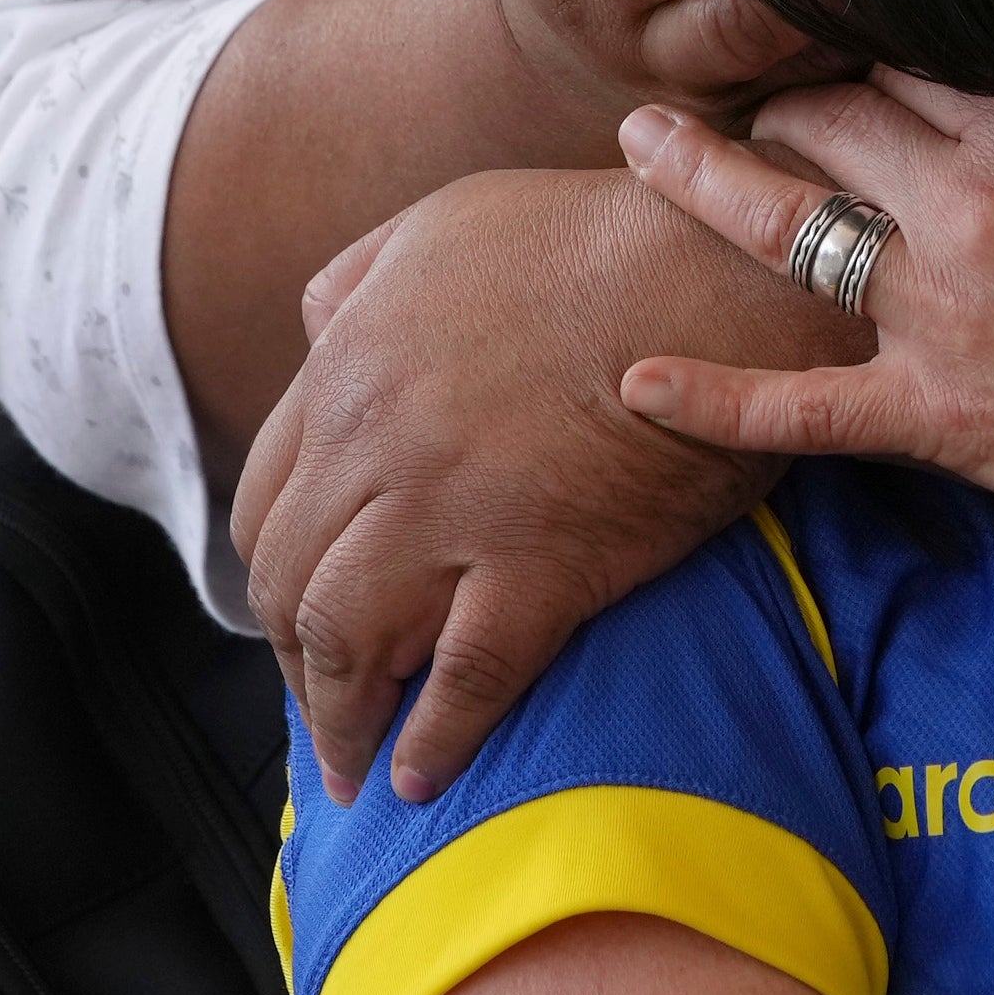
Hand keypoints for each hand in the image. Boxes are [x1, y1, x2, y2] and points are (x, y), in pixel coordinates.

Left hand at [237, 165, 841, 803]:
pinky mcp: (544, 565)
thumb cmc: (604, 233)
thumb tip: (315, 326)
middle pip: (291, 587)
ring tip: (353, 766)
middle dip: (294, 663)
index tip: (292, 617)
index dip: (272, 573)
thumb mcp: (452, 220)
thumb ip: (363, 275)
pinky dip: (434, 739)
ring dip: (339, 719)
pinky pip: (465, 680)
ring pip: (350, 644)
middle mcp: (379, 447)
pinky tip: (425, 775)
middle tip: (322, 704)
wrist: (729, 268)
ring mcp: (455, 512)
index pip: (264, 503)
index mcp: (352, 367)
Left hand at [620, 86, 993, 637]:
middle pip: (828, 117)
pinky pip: (791, 408)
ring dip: (699, 177)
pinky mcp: (930, 414)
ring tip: (643, 143)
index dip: (859, 38)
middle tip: (744, 89)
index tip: (831, 32)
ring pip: (784, 223)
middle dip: (778, 96)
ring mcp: (937, 311)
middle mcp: (969, 201)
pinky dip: (705, 398)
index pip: (905, 52)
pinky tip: (634, 382)